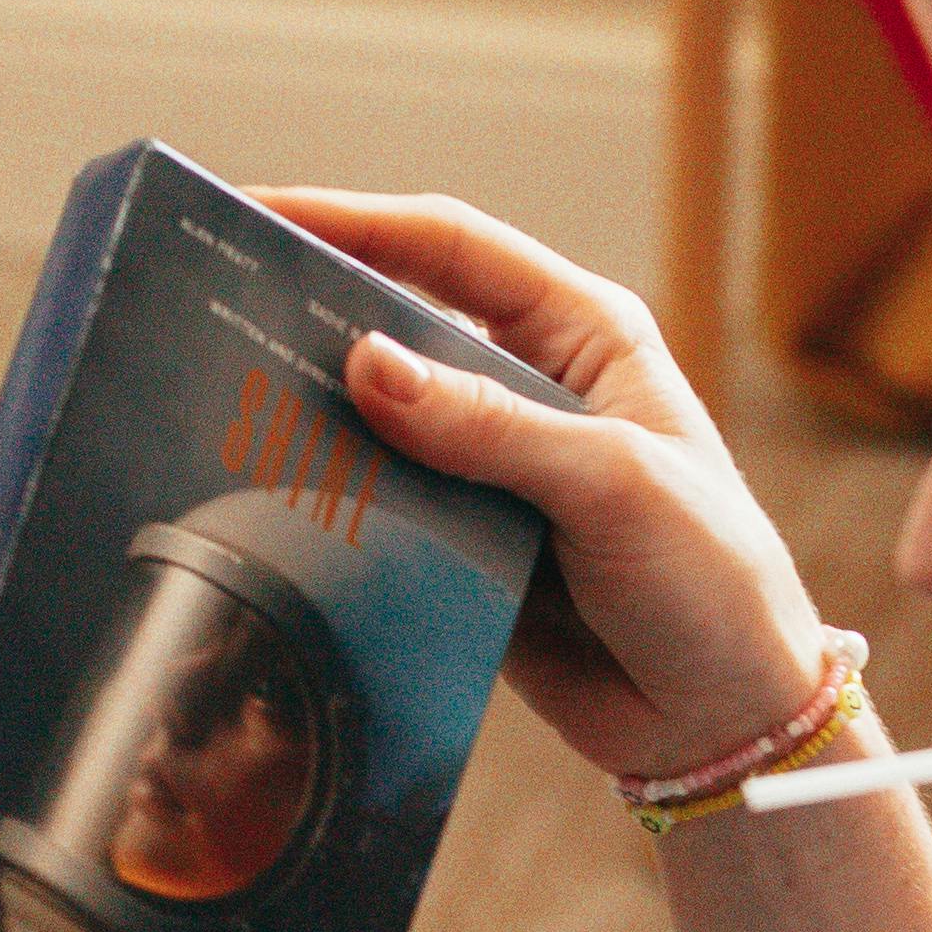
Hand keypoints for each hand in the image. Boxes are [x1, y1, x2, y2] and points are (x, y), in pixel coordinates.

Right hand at [261, 194, 850, 787]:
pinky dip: (328, 500)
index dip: (352, 221)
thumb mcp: (611, 487)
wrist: (725, 721)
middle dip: (308, 311)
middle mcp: (532, 387)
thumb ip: (490, 428)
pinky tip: (260, 499)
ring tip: (210, 401)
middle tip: (205, 305)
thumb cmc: (710, 581)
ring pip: (377, 420)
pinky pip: (379, 507)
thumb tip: (364, 365)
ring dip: (307, 413)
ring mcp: (491, 468)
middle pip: (397, 324)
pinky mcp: (463, 544)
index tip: (256, 210)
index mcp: (583, 335)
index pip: (449, 248)